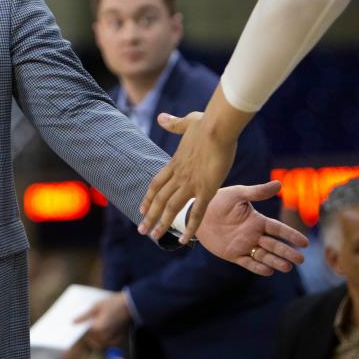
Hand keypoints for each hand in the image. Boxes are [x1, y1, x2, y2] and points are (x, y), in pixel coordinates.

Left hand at [74, 292, 130, 347]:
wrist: (131, 304)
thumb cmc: (113, 303)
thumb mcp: (96, 306)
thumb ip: (84, 316)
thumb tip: (73, 322)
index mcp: (98, 328)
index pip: (84, 333)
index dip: (78, 330)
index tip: (73, 327)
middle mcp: (105, 336)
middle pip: (91, 340)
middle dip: (86, 335)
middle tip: (82, 327)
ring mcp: (113, 339)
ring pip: (99, 344)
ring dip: (94, 339)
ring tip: (92, 329)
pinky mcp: (119, 339)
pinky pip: (108, 343)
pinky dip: (104, 340)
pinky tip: (102, 331)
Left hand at [139, 111, 234, 242]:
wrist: (217, 127)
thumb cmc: (206, 123)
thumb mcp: (187, 122)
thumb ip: (174, 123)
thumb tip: (162, 118)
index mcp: (175, 163)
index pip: (156, 184)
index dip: (148, 198)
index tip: (142, 209)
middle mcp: (179, 176)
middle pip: (160, 199)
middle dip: (150, 216)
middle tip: (142, 230)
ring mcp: (190, 183)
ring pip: (172, 208)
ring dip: (162, 223)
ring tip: (154, 237)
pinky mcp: (206, 189)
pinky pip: (196, 212)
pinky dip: (190, 227)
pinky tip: (184, 240)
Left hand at [196, 181, 307, 274]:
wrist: (196, 213)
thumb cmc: (217, 200)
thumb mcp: (238, 194)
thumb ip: (257, 192)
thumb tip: (279, 184)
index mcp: (257, 220)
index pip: (278, 229)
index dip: (291, 235)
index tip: (305, 242)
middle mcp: (253, 234)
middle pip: (274, 245)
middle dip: (287, 252)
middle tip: (300, 260)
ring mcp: (244, 245)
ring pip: (264, 256)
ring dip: (276, 262)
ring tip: (287, 267)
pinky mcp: (232, 254)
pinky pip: (248, 262)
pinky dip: (257, 267)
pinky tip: (268, 271)